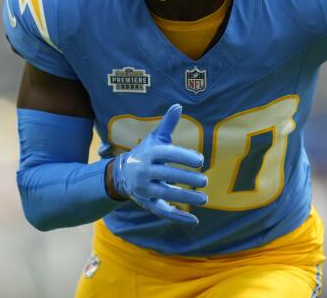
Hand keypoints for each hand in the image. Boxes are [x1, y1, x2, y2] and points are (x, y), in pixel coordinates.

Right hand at [112, 104, 207, 224]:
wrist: (121, 174)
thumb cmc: (146, 153)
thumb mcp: (155, 138)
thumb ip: (167, 124)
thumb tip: (178, 105)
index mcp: (149, 153)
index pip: (167, 154)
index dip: (183, 156)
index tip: (200, 160)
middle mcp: (144, 171)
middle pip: (167, 175)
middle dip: (186, 179)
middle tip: (205, 180)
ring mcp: (144, 189)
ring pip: (166, 194)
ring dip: (186, 198)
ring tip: (204, 198)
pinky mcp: (147, 203)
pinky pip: (162, 211)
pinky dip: (178, 218)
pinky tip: (194, 221)